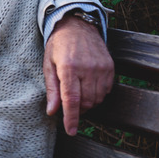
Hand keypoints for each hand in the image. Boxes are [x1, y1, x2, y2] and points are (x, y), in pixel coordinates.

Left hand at [43, 15, 113, 135]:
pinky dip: (97, 95)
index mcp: (69, 68)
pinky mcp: (110, 68)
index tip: (70, 131)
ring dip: (87, 103)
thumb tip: (52, 111)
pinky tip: (88, 87)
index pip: (72, 100)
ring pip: (97, 99)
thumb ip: (52, 89)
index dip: (71, 118)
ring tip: (77, 93)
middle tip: (68, 106)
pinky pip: (106, 91)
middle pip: (86, 103)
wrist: (78, 26)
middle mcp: (87, 69)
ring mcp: (101, 68)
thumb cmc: (59, 45)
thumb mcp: (48, 64)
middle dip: (77, 110)